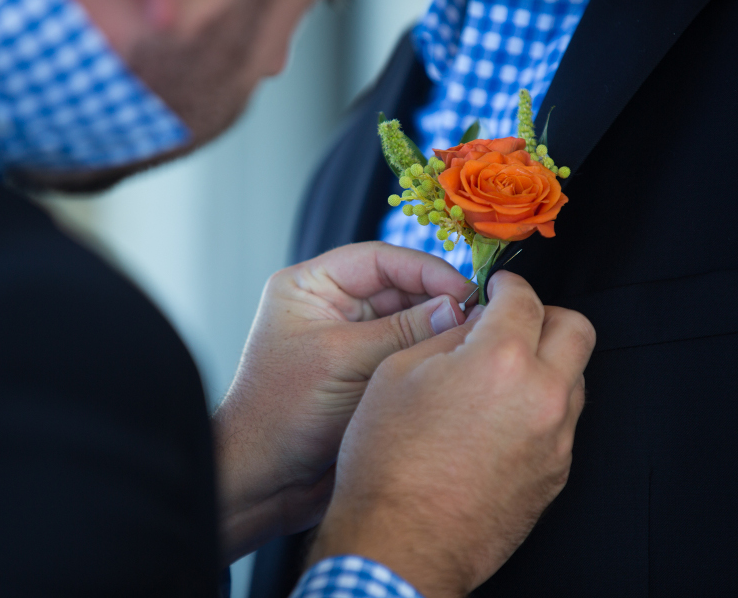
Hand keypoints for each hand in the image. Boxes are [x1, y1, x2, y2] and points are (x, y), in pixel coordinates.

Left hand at [212, 242, 475, 564]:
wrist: (263, 478)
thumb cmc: (278, 415)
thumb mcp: (343, 361)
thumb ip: (402, 331)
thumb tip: (455, 306)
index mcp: (310, 287)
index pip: (378, 259)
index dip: (425, 270)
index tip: (464, 289)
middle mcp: (329, 308)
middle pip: (397, 288)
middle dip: (435, 302)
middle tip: (475, 319)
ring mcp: (347, 341)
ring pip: (405, 322)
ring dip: (433, 331)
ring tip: (467, 343)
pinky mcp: (362, 372)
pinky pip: (403, 354)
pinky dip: (425, 357)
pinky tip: (448, 365)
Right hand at [308, 271, 595, 596]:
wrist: (401, 542)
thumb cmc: (389, 464)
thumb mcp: (396, 374)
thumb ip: (444, 337)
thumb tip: (470, 323)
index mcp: (500, 360)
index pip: (525, 299)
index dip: (509, 284)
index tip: (499, 287)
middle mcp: (541, 396)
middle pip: (576, 329)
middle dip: (546, 315)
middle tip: (515, 320)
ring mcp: (556, 439)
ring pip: (576, 377)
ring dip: (547, 363)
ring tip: (503, 375)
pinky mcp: (555, 474)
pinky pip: (563, 423)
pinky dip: (542, 407)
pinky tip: (502, 419)